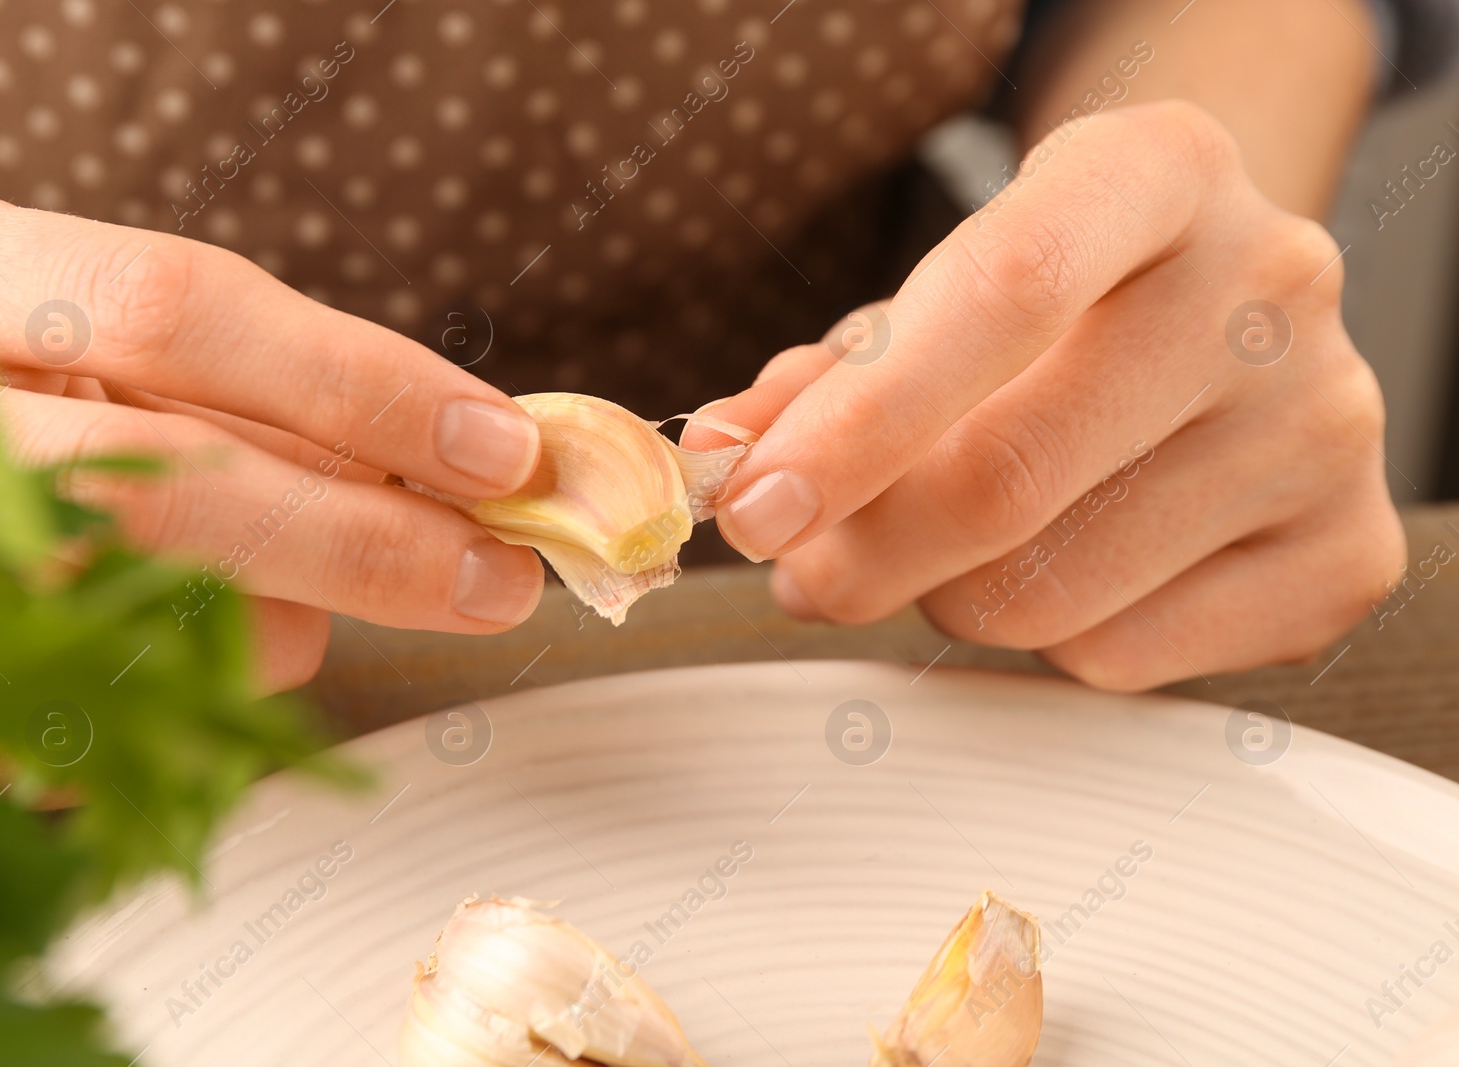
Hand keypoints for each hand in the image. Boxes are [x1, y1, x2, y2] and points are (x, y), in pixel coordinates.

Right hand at [0, 197, 544, 689]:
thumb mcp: (48, 315)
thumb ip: (216, 375)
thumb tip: (422, 464)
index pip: (182, 312)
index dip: (360, 386)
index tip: (502, 449)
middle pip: (165, 487)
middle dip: (363, 545)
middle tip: (494, 579)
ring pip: (126, 632)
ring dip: (261, 631)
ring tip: (278, 592)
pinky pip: (68, 735)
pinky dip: (171, 703)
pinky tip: (175, 657)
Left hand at [694, 102, 1404, 690]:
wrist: (1226, 317)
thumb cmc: (1056, 309)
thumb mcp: (934, 298)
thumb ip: (819, 379)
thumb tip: (721, 459)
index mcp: (1157, 175)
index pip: (1003, 297)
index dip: (857, 423)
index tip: (755, 509)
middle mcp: (1267, 286)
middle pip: (1012, 476)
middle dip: (864, 553)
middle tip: (805, 567)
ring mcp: (1325, 425)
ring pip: (1049, 592)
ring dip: (947, 597)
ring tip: (948, 550)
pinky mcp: (1346, 551)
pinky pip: (1121, 659)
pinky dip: (1046, 640)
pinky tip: (1059, 573)